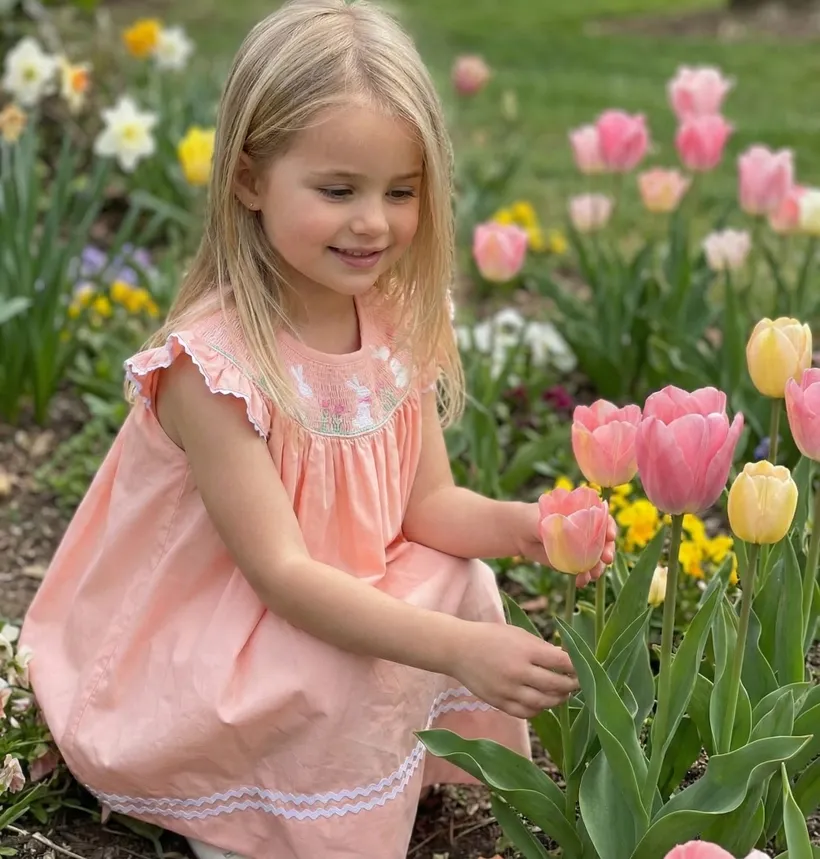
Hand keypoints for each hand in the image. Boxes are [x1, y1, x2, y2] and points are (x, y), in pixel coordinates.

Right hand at [449, 622, 578, 718]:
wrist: (457, 649)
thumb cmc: (490, 636)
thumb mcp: (517, 634)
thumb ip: (541, 647)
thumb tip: (565, 659)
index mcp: (525, 650)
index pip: (561, 662)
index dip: (576, 667)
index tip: (582, 668)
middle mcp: (518, 672)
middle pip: (556, 685)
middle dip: (571, 685)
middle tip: (576, 683)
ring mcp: (508, 690)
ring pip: (544, 703)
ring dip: (557, 699)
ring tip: (561, 693)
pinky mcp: (499, 702)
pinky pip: (527, 712)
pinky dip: (538, 709)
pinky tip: (541, 701)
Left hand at [515, 502, 616, 587]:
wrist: (521, 533)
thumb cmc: (534, 518)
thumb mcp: (545, 519)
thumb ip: (557, 527)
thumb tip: (568, 536)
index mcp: (584, 515)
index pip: (604, 520)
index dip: (610, 527)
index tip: (610, 536)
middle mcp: (587, 532)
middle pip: (605, 542)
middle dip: (608, 550)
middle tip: (606, 559)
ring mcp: (581, 548)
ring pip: (597, 559)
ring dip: (598, 567)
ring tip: (593, 574)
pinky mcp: (573, 562)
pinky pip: (584, 571)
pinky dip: (585, 577)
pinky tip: (581, 581)